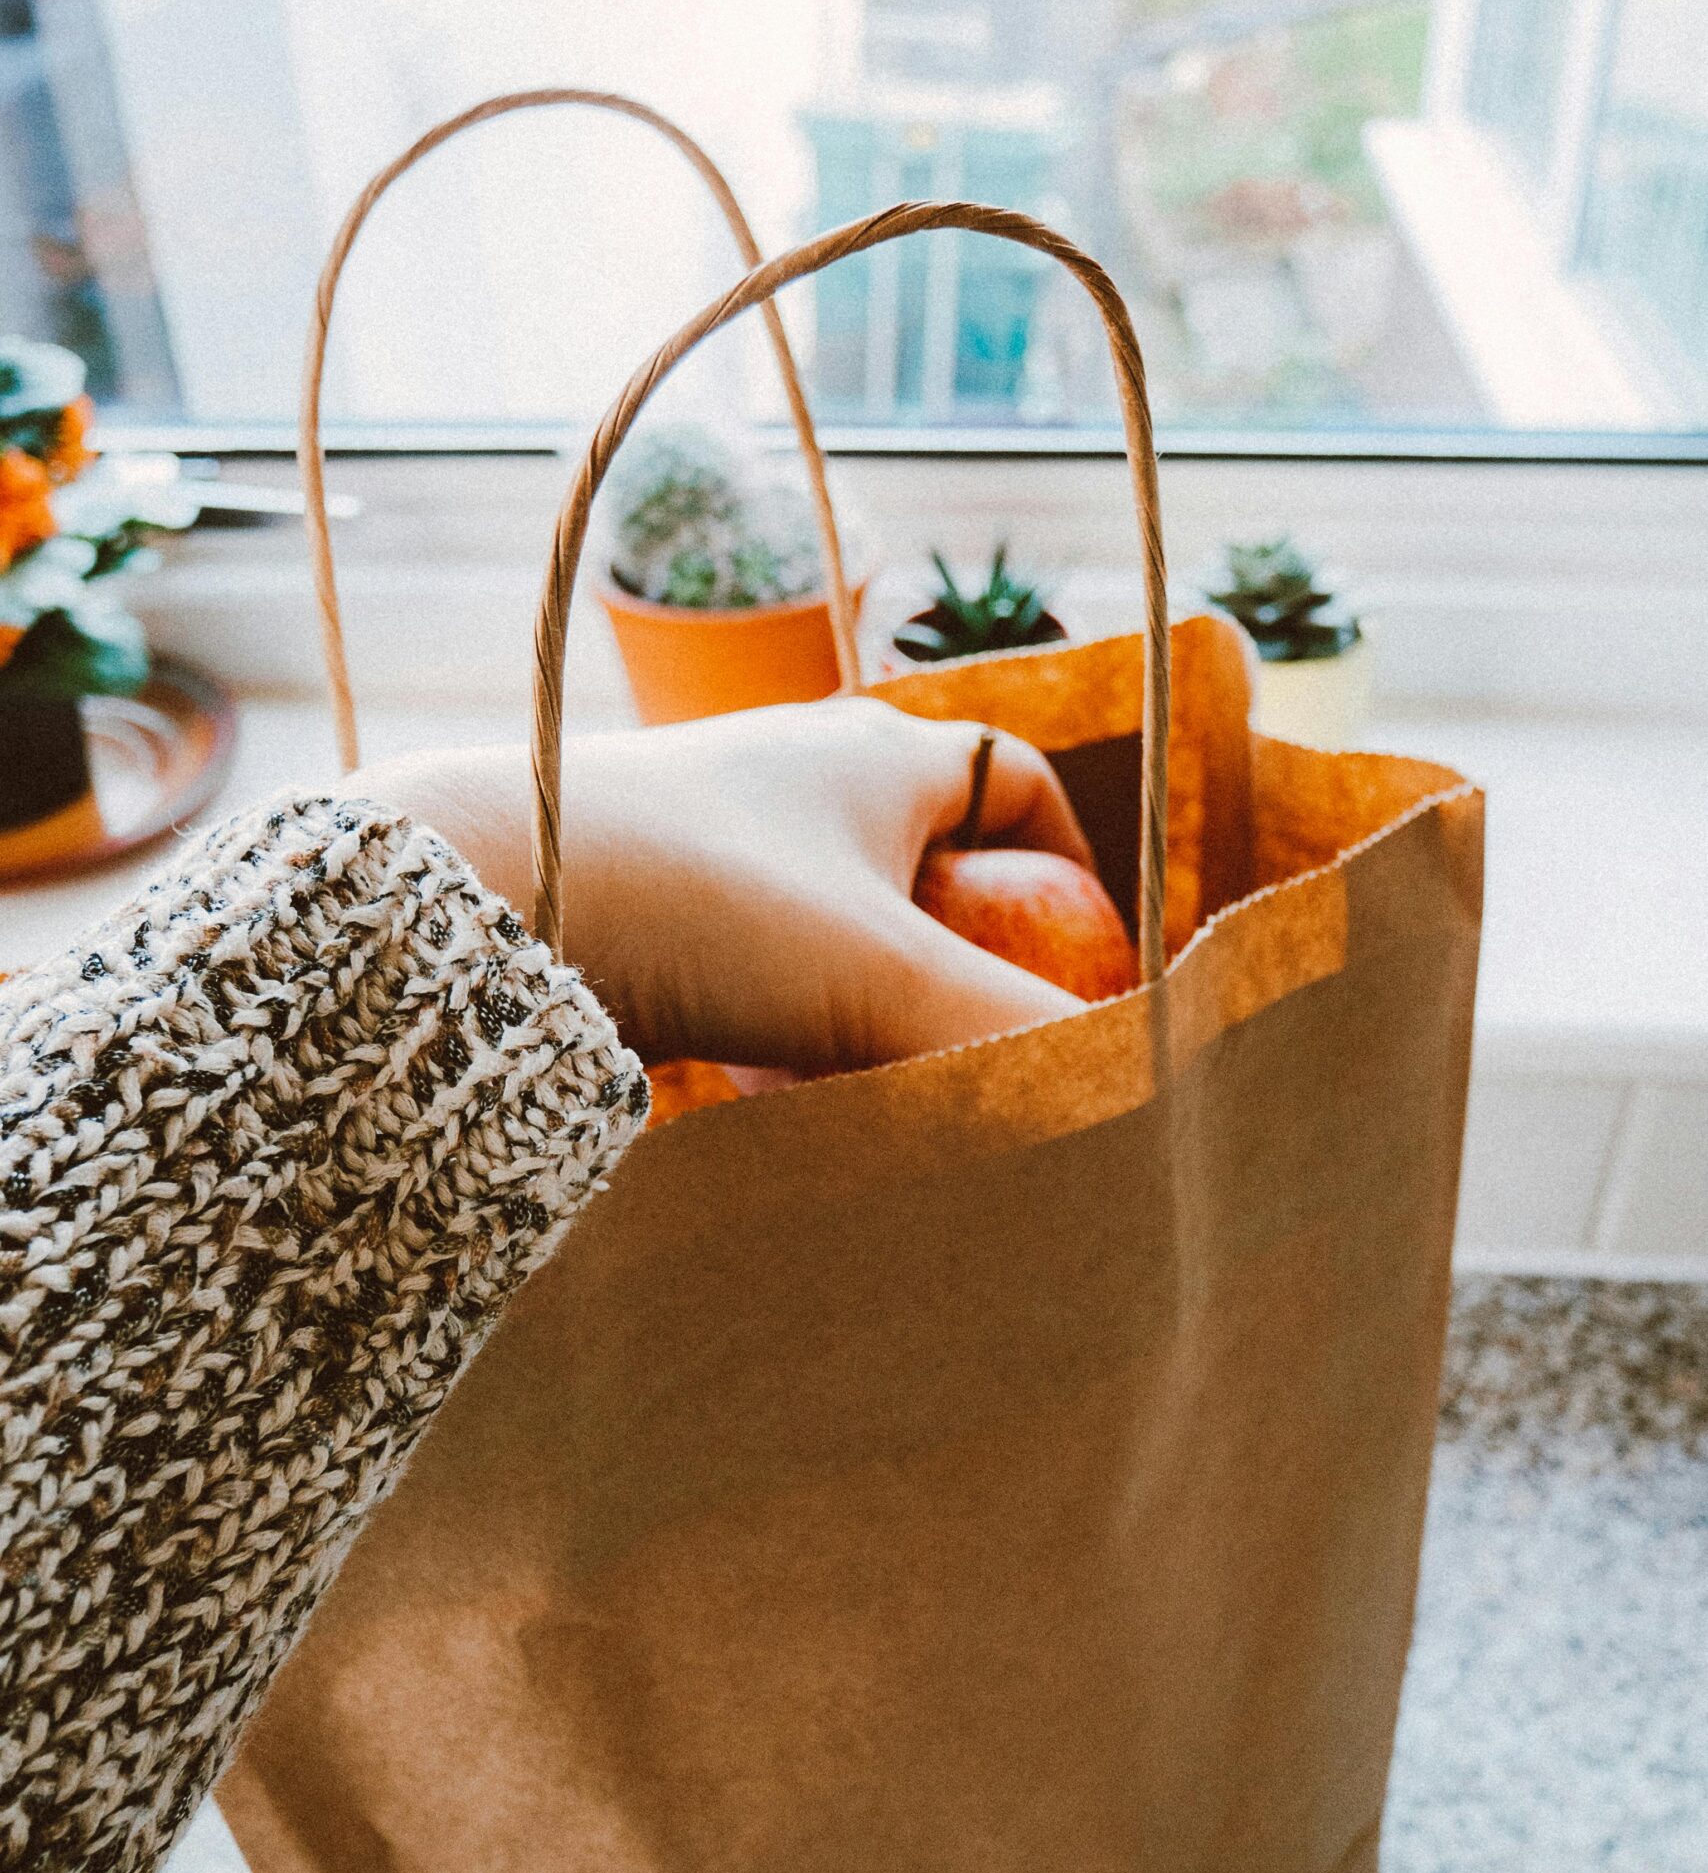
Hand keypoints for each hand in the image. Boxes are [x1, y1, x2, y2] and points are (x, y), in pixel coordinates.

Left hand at [346, 697, 1092, 1070]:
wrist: (475, 897)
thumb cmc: (699, 903)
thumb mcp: (882, 979)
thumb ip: (1011, 1040)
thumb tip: (1124, 1103)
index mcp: (874, 757)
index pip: (1017, 782)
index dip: (1072, 867)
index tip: (1093, 966)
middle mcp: (795, 788)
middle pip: (928, 875)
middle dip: (970, 967)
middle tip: (994, 1054)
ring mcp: (715, 855)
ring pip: (835, 942)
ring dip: (872, 1021)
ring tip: (892, 1103)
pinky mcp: (646, 921)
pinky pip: (751, 987)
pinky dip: (784, 1048)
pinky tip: (779, 1116)